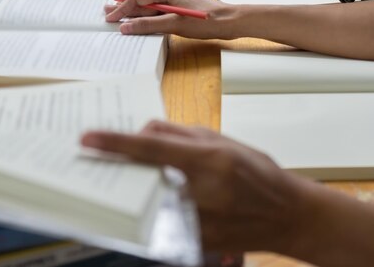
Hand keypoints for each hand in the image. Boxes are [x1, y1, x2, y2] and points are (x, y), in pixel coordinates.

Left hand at [81, 121, 306, 252]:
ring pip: (148, 201)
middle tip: (101, 162)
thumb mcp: (223, 140)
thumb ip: (180, 135)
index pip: (151, 149)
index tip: (87, 139)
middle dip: (122, 169)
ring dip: (137, 190)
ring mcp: (199, 220)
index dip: (115, 143)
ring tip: (130, 179)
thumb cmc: (258, 173)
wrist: (286, 215)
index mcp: (209, 160)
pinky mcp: (197, 241)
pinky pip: (164, 221)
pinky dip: (154, 209)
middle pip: (143, 178)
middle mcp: (201, 191)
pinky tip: (157, 200)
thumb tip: (145, 132)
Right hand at [104, 0, 237, 38]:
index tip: (111, 18)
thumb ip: (150, 25)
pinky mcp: (180, 11)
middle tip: (106, 14)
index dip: (122, 8)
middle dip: (124, 8)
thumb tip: (128, 27)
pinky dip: (146, 18)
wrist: (230, 22)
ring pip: (149, 8)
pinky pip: (158, 13)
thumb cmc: (208, 20)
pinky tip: (140, 23)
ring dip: (134, 14)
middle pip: (142, 1)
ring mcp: (175, 2)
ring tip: (118, 17)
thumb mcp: (175, 24)